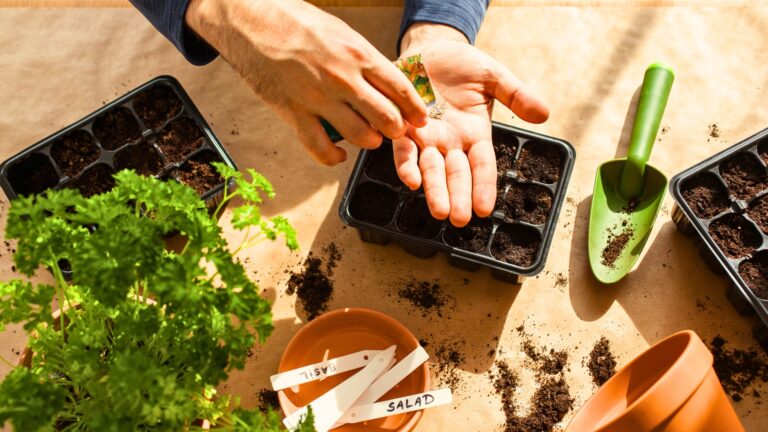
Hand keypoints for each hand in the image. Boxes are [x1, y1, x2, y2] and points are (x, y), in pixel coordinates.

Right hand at [186, 0, 427, 164]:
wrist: (252, 21)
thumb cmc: (297, 23)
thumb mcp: (342, 33)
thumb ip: (364, 60)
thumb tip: (387, 82)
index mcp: (358, 54)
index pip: (400, 89)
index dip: (415, 110)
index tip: (420, 119)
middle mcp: (342, 79)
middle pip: (386, 117)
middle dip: (396, 130)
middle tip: (396, 131)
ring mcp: (318, 98)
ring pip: (360, 136)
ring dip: (370, 142)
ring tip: (370, 138)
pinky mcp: (294, 113)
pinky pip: (320, 148)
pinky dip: (334, 157)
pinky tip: (339, 154)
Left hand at [395, 24, 548, 226]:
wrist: (430, 47)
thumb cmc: (463, 65)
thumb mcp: (494, 77)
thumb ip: (516, 95)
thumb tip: (544, 113)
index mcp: (475, 134)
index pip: (482, 165)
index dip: (483, 186)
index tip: (485, 208)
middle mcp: (450, 142)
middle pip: (456, 174)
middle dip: (458, 197)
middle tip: (459, 219)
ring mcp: (426, 137)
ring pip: (431, 168)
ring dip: (434, 190)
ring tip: (439, 211)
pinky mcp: (403, 126)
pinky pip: (404, 149)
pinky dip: (406, 164)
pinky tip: (410, 180)